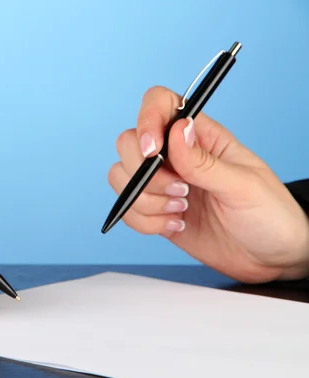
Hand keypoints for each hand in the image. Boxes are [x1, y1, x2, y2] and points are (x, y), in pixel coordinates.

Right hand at [107, 86, 308, 282]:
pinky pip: (127, 208)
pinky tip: (175, 225)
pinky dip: (144, 221)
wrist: (270, 258)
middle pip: (128, 142)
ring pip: (121, 176)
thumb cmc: (269, 215)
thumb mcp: (243, 186)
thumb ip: (205, 162)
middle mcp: (175, 155)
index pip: (159, 105)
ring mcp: (162, 183)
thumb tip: (178, 129)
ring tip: (181, 210)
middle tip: (181, 191)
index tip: (152, 151)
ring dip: (145, 200)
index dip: (146, 120)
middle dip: (144, 173)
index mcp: (201, 136)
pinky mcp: (154, 210)